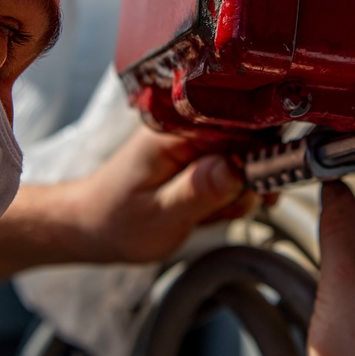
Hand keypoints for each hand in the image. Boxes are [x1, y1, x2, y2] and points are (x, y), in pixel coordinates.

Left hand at [63, 127, 257, 262]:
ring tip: (204, 214)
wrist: (90, 227)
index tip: (264, 188)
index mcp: (174, 132)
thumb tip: (239, 169)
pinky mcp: (192, 160)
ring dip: (234, 194)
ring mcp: (189, 145)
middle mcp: (185, 130)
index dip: (260, 157)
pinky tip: (204, 211)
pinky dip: (224, 197)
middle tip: (225, 210)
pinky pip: (227, 174)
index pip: (237, 127)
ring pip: (240, 163)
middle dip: (246, 181)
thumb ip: (200, 190)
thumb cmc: (114, 221)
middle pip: (245, 144)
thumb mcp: (160, 214)